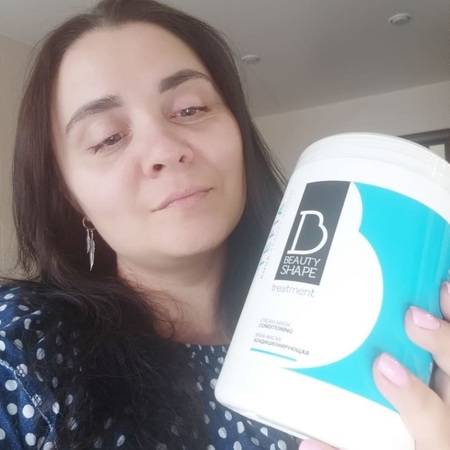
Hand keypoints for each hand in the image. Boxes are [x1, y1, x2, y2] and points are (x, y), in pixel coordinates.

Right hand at [298, 282, 449, 449]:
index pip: (427, 416)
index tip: (383, 365)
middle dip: (441, 345)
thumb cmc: (411, 440)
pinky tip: (444, 292)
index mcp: (432, 435)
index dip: (410, 393)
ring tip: (441, 290)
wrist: (439, 441)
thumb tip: (305, 442)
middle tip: (413, 318)